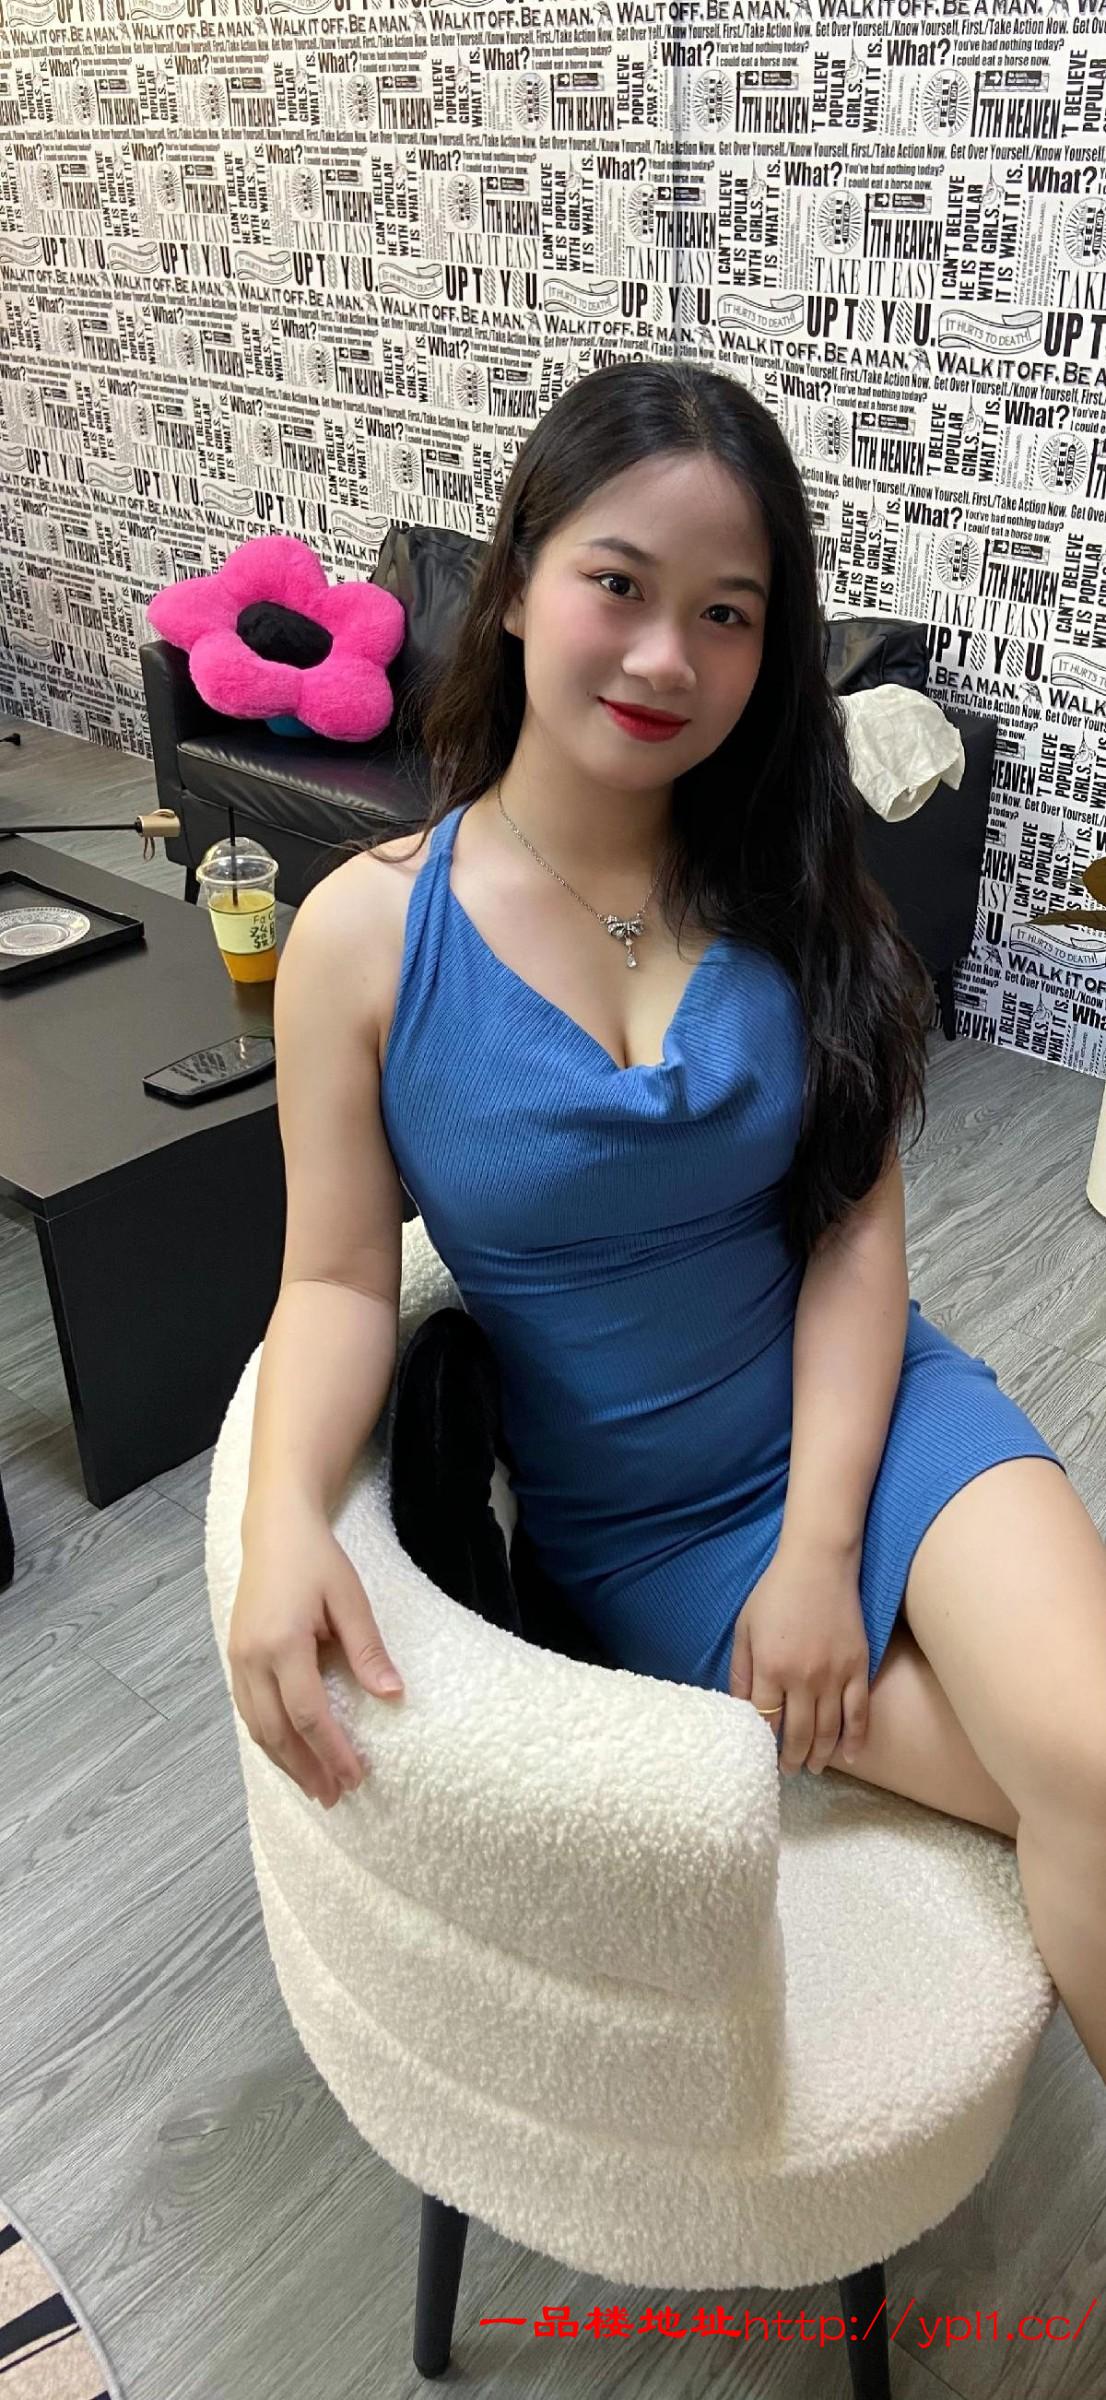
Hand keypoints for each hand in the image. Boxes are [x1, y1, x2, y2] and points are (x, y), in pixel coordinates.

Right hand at [229, 1497, 404, 1808]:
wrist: (275, 1529)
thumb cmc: (316, 1559)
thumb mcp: (350, 1599)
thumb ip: (368, 1650)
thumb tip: (392, 1695)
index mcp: (282, 1644)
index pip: (309, 1714)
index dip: (332, 1751)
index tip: (357, 1776)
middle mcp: (252, 1658)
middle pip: (278, 1732)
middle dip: (307, 1768)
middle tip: (334, 1796)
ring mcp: (237, 1659)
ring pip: (257, 1728)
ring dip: (285, 1761)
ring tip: (314, 1786)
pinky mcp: (234, 1657)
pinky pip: (248, 1711)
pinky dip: (269, 1739)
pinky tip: (288, 1752)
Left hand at [727, 1541, 869, 1775]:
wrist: (818, 1564)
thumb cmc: (775, 1593)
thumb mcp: (745, 1629)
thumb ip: (741, 1671)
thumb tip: (740, 1708)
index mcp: (770, 1668)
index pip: (766, 1721)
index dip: (764, 1744)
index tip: (760, 1757)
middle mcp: (803, 1678)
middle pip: (798, 1734)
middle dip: (792, 1758)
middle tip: (788, 1770)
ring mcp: (834, 1675)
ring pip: (829, 1730)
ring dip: (820, 1755)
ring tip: (813, 1768)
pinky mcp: (857, 1668)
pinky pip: (859, 1712)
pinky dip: (855, 1738)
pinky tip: (849, 1756)